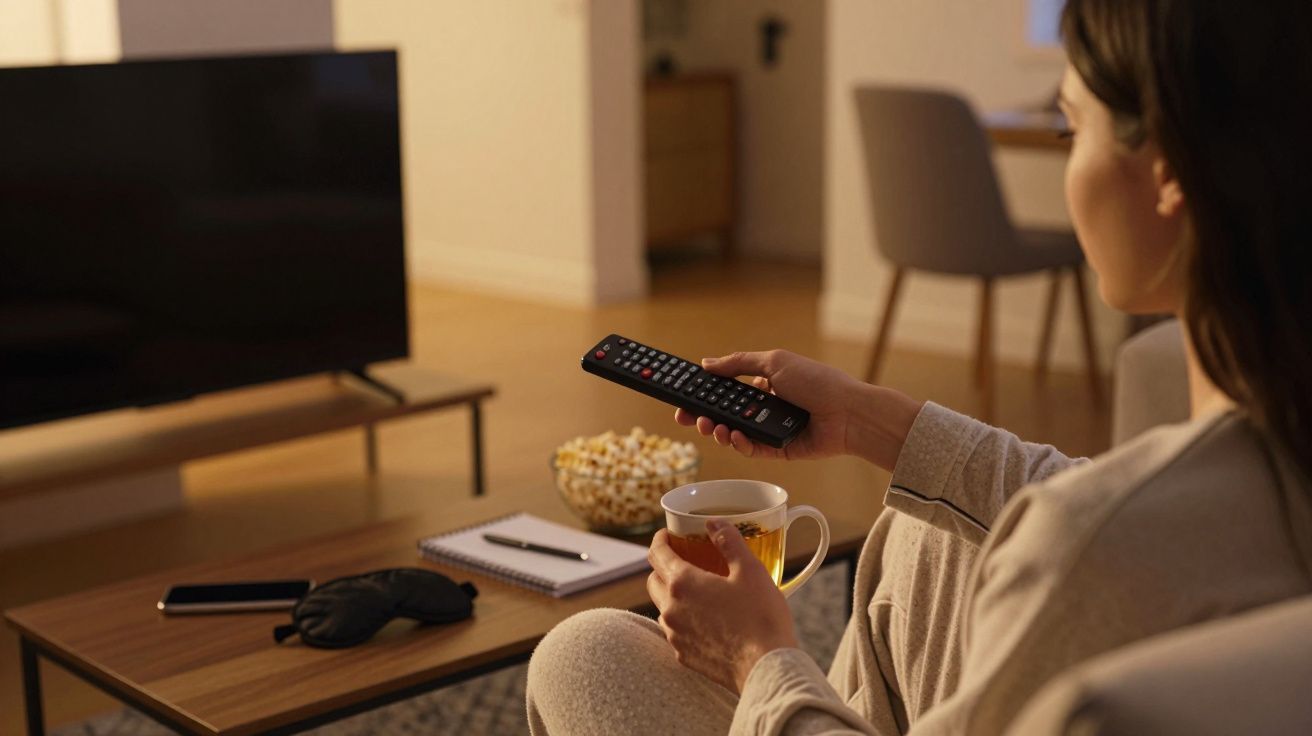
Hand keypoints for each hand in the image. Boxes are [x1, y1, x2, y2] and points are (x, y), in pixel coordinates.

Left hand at [646, 522, 798, 693]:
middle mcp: (671, 609)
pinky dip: (683, 619)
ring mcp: (675, 635)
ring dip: (673, 595)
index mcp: (683, 583)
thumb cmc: (761, 617)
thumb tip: (713, 523)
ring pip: (663, 607)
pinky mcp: (684, 655)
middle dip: (664, 567)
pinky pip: (675, 631)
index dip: (660, 539)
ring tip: (698, 590)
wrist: (766, 668)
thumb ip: (729, 541)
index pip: (657, 553)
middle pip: (654, 580)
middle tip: (684, 560)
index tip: (668, 534)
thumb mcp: (750, 570)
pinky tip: (705, 619)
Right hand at [675, 349, 924, 470]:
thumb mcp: (774, 363)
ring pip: (735, 434)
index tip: (684, 398)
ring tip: (712, 427)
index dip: (704, 395)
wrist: (849, 412)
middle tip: (687, 418)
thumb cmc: (817, 381)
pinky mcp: (779, 450)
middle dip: (704, 417)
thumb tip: (706, 364)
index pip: (726, 392)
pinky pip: (752, 450)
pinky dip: (740, 444)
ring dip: (719, 431)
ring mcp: (771, 430)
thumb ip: (738, 364)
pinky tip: (734, 437)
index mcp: (764, 385)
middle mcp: (765, 408)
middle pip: (726, 415)